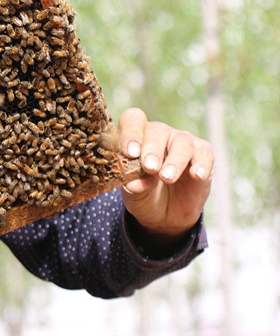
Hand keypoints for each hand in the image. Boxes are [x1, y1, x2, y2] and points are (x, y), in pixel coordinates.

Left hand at [116, 108, 213, 248]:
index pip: (133, 121)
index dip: (131, 132)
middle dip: (152, 149)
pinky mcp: (203, 155)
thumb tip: (135, 184)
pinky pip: (204, 154)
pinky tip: (196, 175)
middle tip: (149, 167)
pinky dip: (201, 164)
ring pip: (181, 142)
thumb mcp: (134, 193)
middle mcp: (160, 135)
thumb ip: (133, 185)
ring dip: (174, 160)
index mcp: (137, 138)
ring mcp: (182, 143)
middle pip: (157, 131)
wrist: (166, 214)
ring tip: (167, 177)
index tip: (130, 152)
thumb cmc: (145, 195)